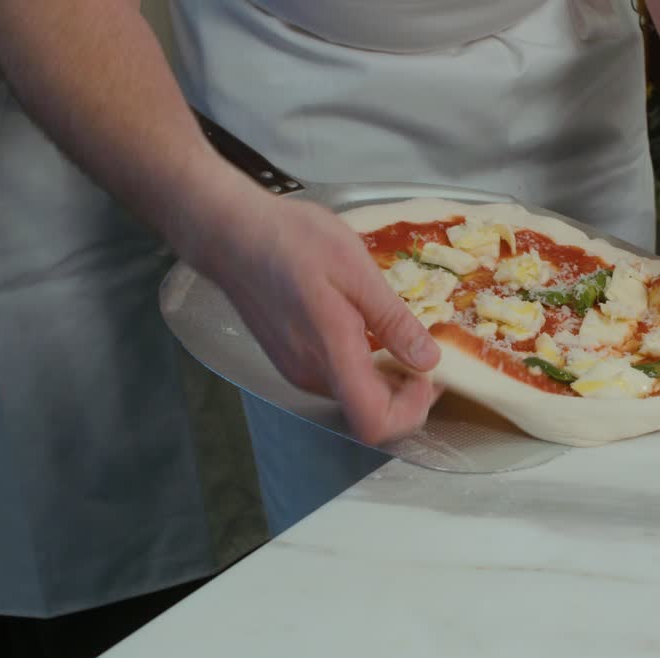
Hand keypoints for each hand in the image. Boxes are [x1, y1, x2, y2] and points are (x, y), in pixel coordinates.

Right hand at [197, 179, 443, 444]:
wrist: (231, 233)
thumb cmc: (290, 241)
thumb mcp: (356, 271)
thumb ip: (394, 321)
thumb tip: (428, 360)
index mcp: (331, 355)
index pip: (376, 423)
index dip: (412, 411)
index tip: (428, 374)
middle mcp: (312, 374)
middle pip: (370, 411)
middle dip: (407, 389)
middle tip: (426, 344)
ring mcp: (298, 370)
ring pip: (355, 394)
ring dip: (386, 375)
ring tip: (398, 329)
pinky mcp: (291, 359)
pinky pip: (338, 377)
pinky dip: (363, 363)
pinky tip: (367, 326)